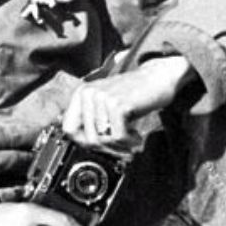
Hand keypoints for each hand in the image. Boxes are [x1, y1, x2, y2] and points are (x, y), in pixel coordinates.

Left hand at [61, 56, 195, 147]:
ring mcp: (102, 98)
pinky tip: (136, 135)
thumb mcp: (105, 104)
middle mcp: (89, 94)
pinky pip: (118, 137)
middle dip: (106, 148)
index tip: (100, 146)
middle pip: (87, 138)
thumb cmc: (132, 94)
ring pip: (103, 140)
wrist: (156, 78)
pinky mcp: (118, 104)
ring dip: (120, 145)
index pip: (68, 128)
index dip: (83, 142)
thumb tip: (81, 143)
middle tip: (121, 147)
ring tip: (131, 138)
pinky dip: (130, 141)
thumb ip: (90, 120)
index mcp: (82, 93)